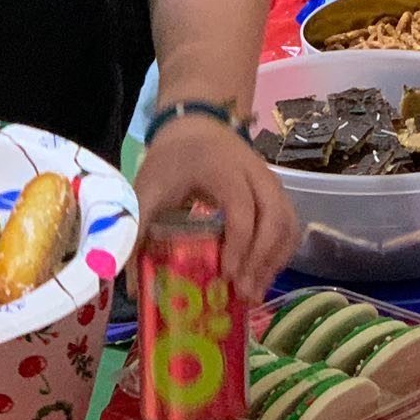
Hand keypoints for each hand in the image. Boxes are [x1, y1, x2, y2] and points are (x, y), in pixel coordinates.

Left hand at [131, 116, 300, 304]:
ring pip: (287, 221)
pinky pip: (289, 223)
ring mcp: (269, 180)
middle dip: (262, 259)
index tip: (226, 277)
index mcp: (222, 169)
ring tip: (254, 293)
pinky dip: (281, 251)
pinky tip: (262, 274)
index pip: (242, 208)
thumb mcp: (148, 188)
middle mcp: (254, 172)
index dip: (239, 244)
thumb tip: (129, 286)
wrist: (195, 125)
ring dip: (275, 260)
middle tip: (244, 294)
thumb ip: (138, 230)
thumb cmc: (171, 160)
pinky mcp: (274, 190)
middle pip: (274, 216)